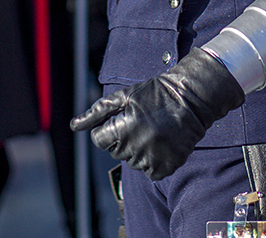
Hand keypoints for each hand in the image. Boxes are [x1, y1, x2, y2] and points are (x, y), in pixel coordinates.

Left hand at [70, 47, 244, 180]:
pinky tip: (161, 143)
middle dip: (123, 139)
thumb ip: (99, 112)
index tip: (120, 121)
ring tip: (153, 131)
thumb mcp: (125, 96)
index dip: (107, 130)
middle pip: (116, 153)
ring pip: (132, 163)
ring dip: (138, 150)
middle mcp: (138, 145)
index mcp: (124, 126)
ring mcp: (153, 157)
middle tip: (140, 122)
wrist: (191, 98)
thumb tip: (74, 126)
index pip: (100, 141)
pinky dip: (153, 161)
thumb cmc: (155, 93)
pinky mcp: (167, 166)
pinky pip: (150, 172)